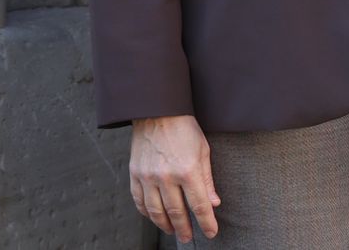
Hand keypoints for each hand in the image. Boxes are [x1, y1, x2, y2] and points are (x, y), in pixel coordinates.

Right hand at [129, 114, 218, 242]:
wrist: (157, 112)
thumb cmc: (185, 129)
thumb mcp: (203, 151)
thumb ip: (207, 179)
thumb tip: (213, 203)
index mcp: (188, 170)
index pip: (199, 204)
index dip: (206, 222)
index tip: (211, 233)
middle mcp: (166, 177)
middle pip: (176, 212)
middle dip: (184, 228)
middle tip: (188, 238)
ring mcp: (148, 177)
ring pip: (156, 211)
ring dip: (165, 225)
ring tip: (173, 231)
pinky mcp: (135, 175)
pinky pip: (139, 201)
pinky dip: (147, 213)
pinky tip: (155, 218)